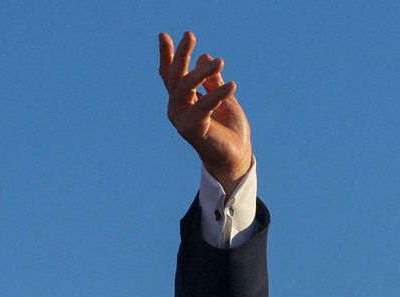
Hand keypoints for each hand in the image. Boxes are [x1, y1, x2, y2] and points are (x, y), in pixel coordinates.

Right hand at [158, 31, 252, 190]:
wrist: (236, 158)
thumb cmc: (229, 130)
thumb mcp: (223, 99)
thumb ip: (213, 81)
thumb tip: (206, 56)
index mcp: (183, 101)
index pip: (171, 75)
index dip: (168, 56)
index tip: (164, 35)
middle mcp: (178, 109)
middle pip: (175, 77)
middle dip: (181, 55)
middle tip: (190, 35)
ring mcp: (182, 120)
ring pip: (185, 88)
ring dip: (202, 72)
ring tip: (221, 61)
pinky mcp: (193, 130)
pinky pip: (204, 106)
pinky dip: (217, 94)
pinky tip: (232, 84)